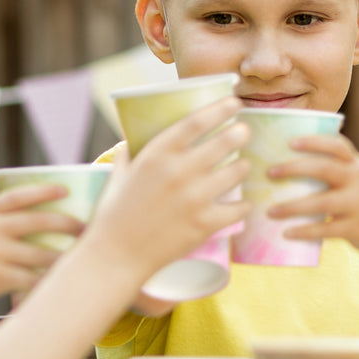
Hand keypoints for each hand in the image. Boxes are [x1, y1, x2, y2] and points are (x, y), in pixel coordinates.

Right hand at [0, 184, 80, 314]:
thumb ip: (2, 219)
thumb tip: (44, 210)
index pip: (18, 197)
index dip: (43, 191)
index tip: (66, 190)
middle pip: (37, 222)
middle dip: (66, 223)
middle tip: (85, 227)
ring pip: (39, 255)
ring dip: (63, 256)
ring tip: (82, 256)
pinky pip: (30, 280)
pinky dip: (47, 281)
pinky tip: (61, 281)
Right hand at [82, 97, 249, 280]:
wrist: (115, 256)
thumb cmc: (113, 213)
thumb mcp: (118, 174)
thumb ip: (128, 153)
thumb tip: (130, 140)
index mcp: (157, 154)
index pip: (196, 122)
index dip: (220, 109)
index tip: (234, 102)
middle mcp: (178, 171)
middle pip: (224, 142)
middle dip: (240, 133)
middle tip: (244, 132)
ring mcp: (194, 198)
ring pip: (236, 171)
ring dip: (242, 166)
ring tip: (242, 166)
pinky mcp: (204, 224)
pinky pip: (238, 208)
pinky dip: (243, 205)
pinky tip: (242, 203)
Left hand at [266, 133, 358, 258]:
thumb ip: (337, 174)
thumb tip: (289, 172)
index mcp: (358, 166)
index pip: (337, 146)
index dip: (314, 141)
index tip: (291, 141)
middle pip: (324, 168)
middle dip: (294, 168)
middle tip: (269, 172)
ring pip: (322, 202)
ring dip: (292, 206)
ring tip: (270, 211)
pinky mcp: (358, 229)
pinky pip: (327, 230)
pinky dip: (305, 232)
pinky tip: (286, 234)